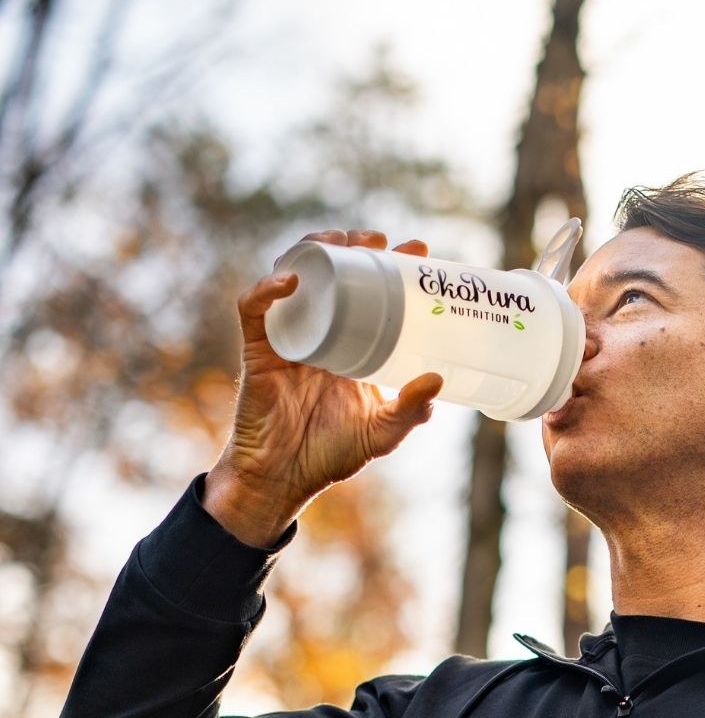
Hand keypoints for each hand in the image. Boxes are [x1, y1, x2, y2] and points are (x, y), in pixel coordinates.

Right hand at [203, 229, 443, 546]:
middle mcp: (320, 332)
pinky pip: (253, 310)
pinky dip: (266, 290)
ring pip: (291, 276)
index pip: (370, 291)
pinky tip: (290, 280)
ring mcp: (288, 337)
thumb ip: (411, 411)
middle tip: (379, 239)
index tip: (417, 249)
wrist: (283, 478)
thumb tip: (438, 379)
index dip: (389, 265)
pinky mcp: (258, 351)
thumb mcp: (382, 431)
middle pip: (330, 272)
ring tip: (338, 240)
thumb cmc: (331, 453)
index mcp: (351, 344)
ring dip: (311, 251)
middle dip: (352, 246)